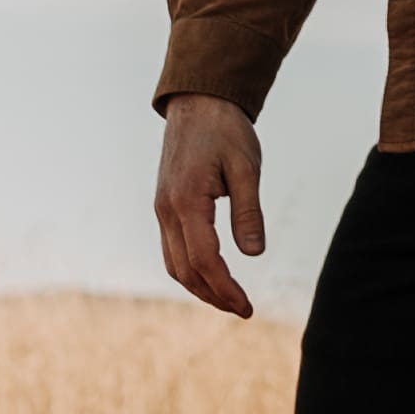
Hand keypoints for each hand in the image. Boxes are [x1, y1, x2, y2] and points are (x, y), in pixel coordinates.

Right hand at [154, 94, 267, 316]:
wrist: (198, 103)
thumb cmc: (227, 131)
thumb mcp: (247, 167)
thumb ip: (248, 212)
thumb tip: (253, 254)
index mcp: (187, 200)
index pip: (205, 259)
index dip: (226, 288)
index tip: (247, 307)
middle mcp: (167, 210)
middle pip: (185, 270)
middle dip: (214, 295)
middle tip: (244, 310)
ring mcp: (161, 209)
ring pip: (174, 264)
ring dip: (200, 287)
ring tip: (229, 301)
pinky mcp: (164, 207)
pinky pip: (171, 249)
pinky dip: (190, 269)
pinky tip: (212, 276)